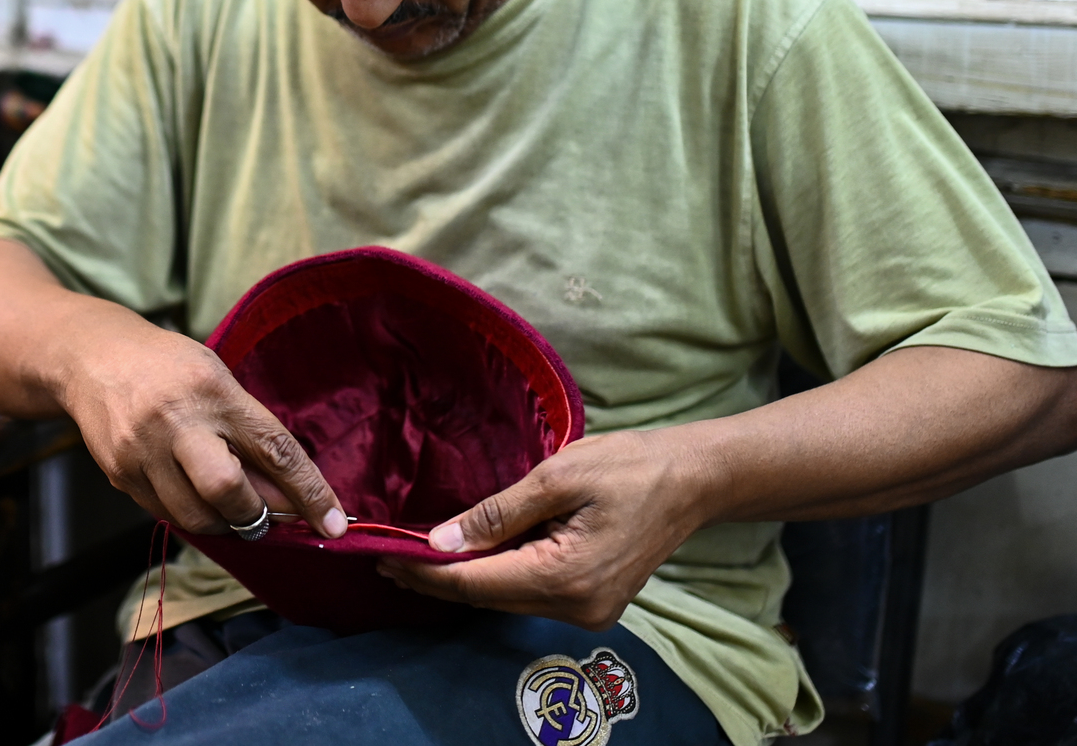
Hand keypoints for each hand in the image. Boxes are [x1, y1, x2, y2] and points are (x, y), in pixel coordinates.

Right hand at [60, 321, 349, 539]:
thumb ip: (249, 433)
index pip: (274, 449)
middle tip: (264, 514)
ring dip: (223, 522)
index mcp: (215, 391)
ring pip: (195, 516)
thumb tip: (284, 496)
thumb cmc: (169, 367)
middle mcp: (177, 421)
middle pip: (227, 490)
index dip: (309, 492)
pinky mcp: (119, 473)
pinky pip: (164, 514)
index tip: (335, 524)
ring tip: (228, 505)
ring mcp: (143, 451)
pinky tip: (192, 494)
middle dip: (254, 514)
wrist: (92, 356)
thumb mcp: (217, 379)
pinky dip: (188, 514)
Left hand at [377, 429, 709, 628]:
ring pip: (506, 599)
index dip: (425, 572)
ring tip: (416, 556)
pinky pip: (530, 593)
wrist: (694, 480)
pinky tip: (469, 557)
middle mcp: (575, 607)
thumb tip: (440, 542)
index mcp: (565, 577)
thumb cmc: (630, 466)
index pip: (475, 583)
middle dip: (436, 578)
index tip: (382, 555)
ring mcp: (587, 610)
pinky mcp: (593, 602)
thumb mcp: (557, 476)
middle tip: (387, 554)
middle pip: (487, 597)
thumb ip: (496, 514)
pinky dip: (496, 576)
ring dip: (463, 579)